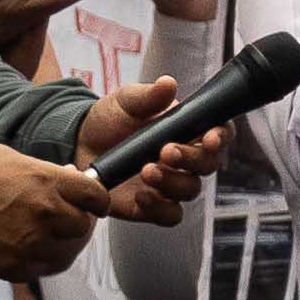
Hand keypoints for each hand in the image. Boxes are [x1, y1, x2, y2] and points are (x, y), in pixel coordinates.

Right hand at [0, 140, 111, 276]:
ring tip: (50, 239)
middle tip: (66, 221)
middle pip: (82, 226)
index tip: (94, 205)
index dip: (97, 201)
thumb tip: (66, 175)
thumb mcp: (10, 157)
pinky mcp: (14, 265)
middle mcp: (46, 212)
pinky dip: (42, 262)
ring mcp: (31, 242)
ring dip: (61, 245)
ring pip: (66, 252)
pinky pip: (42, 270)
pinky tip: (33, 252)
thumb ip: (43, 170)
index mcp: (48, 181)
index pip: (96, 196)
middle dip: (77, 223)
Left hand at [77, 77, 226, 226]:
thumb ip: (148, 96)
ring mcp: (170, 184)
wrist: (78, 143)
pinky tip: (141, 196)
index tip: (209, 137)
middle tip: (166, 151)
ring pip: (190, 190)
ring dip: (172, 182)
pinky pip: (170, 215)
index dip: (220, 137)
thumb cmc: (109, 119)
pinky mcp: (153, 206)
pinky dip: (160, 208)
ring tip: (146, 170)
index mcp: (187, 131)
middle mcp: (185, 160)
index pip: (219, 134)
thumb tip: (168, 84)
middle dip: (191, 159)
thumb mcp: (125, 101)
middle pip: (208, 165)